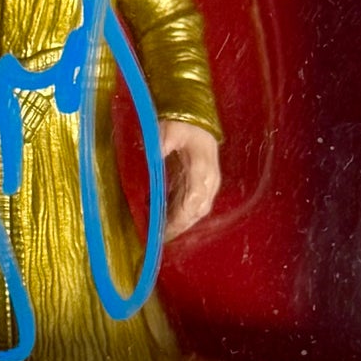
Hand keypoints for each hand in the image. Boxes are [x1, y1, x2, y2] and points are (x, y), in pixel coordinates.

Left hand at [160, 120, 220, 238]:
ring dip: (180, 223)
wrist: (199, 122)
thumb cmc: (184, 125)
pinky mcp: (204, 186)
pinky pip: (194, 206)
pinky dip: (181, 215)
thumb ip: (162, 143)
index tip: (163, 228)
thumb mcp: (170, 130)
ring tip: (160, 232)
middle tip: (158, 237)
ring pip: (197, 211)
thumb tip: (152, 156)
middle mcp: (209, 181)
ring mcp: (209, 184)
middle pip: (197, 211)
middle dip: (178, 226)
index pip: (193, 199)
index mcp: (202, 168)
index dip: (179, 217)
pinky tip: (164, 219)